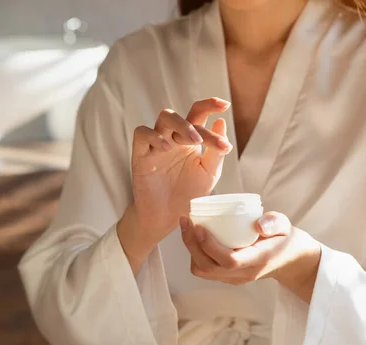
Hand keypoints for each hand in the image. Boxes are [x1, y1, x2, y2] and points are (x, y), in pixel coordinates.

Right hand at [118, 98, 232, 267]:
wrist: (167, 218)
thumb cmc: (188, 194)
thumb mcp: (208, 174)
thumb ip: (215, 152)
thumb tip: (221, 123)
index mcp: (189, 140)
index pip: (198, 114)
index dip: (210, 105)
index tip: (225, 105)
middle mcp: (173, 138)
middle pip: (180, 115)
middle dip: (194, 122)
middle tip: (203, 140)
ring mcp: (156, 145)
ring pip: (163, 118)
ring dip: (180, 125)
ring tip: (192, 141)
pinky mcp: (141, 155)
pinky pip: (142, 134)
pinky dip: (154, 136)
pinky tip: (167, 147)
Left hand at [180, 211, 321, 291]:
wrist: (290, 260)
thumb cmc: (285, 238)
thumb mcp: (285, 226)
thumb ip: (274, 222)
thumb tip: (258, 224)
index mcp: (258, 260)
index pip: (229, 261)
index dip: (209, 245)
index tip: (199, 226)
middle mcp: (244, 273)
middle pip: (208, 267)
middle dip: (191, 244)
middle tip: (186, 220)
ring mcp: (234, 278)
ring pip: (203, 270)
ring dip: (191, 250)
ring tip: (188, 226)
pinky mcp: (228, 277)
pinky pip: (205, 270)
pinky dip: (195, 253)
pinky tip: (194, 236)